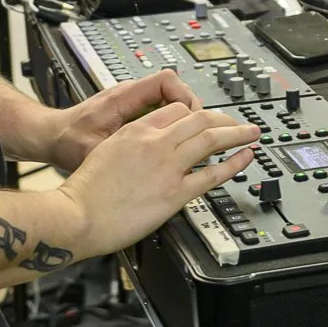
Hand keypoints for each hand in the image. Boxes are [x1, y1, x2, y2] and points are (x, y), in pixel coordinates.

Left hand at [42, 68, 199, 172]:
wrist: (49, 135)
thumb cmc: (66, 140)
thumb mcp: (92, 150)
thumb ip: (118, 153)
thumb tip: (141, 163)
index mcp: (123, 98)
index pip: (166, 81)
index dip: (185, 98)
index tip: (194, 119)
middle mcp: (129, 94)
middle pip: (174, 87)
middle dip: (192, 109)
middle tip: (202, 131)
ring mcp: (131, 101)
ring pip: (169, 98)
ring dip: (183, 116)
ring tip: (191, 139)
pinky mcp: (131, 111)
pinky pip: (160, 108)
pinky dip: (172, 122)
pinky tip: (174, 143)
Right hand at [55, 105, 259, 256]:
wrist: (75, 216)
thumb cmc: (83, 193)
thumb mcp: (104, 153)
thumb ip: (129, 147)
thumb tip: (145, 152)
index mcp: (135, 131)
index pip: (175, 110)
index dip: (195, 113)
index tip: (205, 120)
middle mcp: (154, 143)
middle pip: (198, 119)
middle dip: (223, 119)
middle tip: (237, 123)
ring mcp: (167, 167)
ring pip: (211, 139)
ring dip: (236, 133)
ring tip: (251, 133)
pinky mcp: (174, 194)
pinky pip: (213, 174)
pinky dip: (234, 164)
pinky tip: (245, 158)